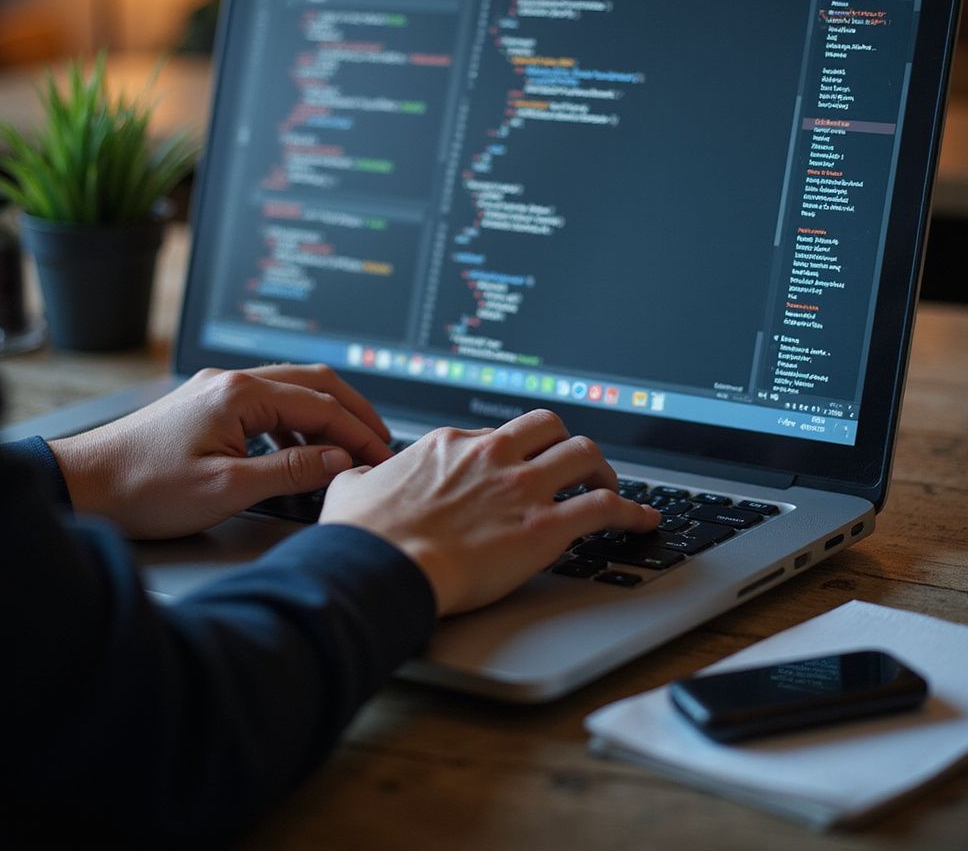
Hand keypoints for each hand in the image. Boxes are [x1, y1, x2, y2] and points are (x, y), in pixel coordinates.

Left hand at [49, 365, 392, 538]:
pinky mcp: (209, 405)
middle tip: (380, 441)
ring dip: (326, 414)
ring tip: (349, 445)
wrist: (84, 485)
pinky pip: (269, 403)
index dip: (358, 431)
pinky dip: (297, 422)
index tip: (382, 456)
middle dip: (353, 411)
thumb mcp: (227, 488)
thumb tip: (340, 460)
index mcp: (241, 394)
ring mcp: (219, 390)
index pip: (321, 405)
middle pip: (314, 382)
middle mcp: (232, 382)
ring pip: (293, 389)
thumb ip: (291, 471)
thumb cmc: (144, 488)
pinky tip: (302, 448)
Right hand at [320, 409, 658, 615]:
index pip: (497, 434)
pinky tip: (641, 521)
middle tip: (571, 466)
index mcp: (451, 445)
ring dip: (602, 469)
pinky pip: (605, 507)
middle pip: (549, 427)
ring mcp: (522, 487)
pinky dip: (631, 511)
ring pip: (584, 454)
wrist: (382, 565)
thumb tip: (356, 478)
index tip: (517, 467)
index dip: (512, 452)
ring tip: (608, 487)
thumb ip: (362, 477)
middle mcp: (493, 456)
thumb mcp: (352, 488)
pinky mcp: (544, 527)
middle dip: (564, 443)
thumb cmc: (364, 534)